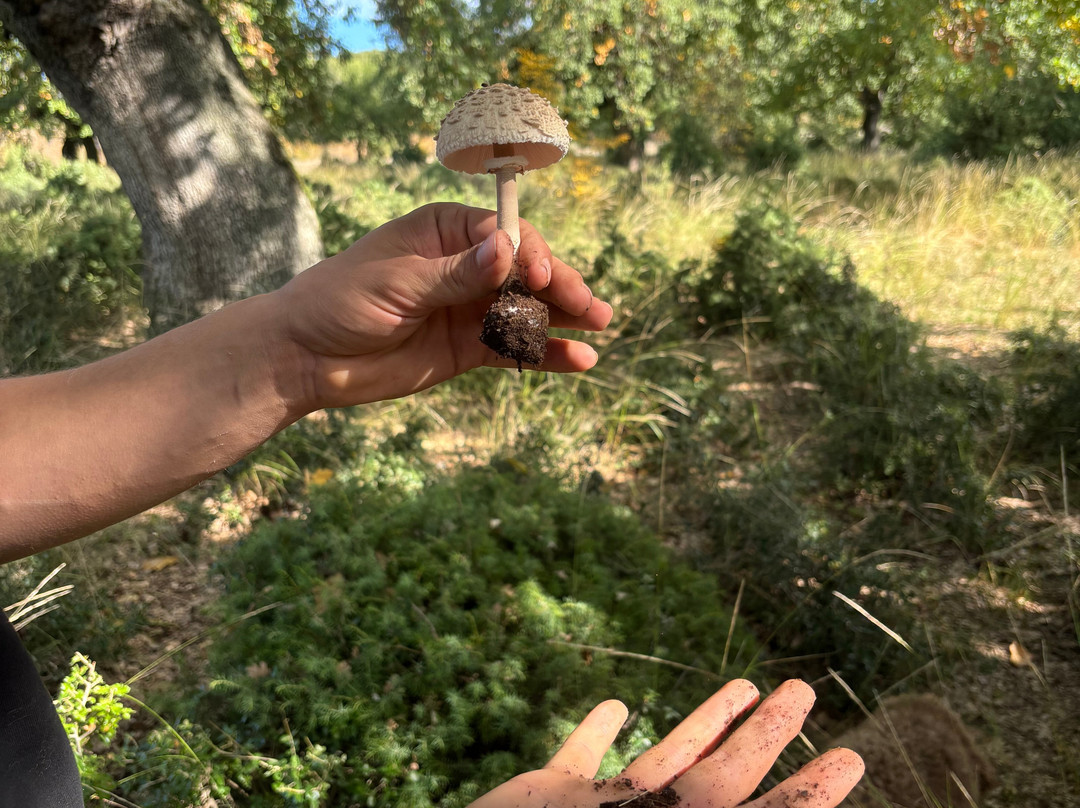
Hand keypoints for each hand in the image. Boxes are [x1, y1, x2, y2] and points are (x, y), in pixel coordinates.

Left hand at [277, 203, 612, 408]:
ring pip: (526, 309)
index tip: (544, 278)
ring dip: (564, 318)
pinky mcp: (467, 348)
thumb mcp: (397, 283)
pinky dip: (545, 353)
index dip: (532, 254)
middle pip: (525, 272)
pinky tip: (579, 360)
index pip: (505, 234)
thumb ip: (455, 274)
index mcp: (445, 231)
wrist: (305, 359)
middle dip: (560, 287)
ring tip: (601, 327)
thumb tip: (508, 249)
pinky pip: (514, 348)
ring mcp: (468, 308)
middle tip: (591, 307)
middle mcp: (464, 266)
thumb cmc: (340, 302)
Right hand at [468, 679, 863, 807]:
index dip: (809, 793)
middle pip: (722, 776)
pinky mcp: (549, 797)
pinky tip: (616, 706)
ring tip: (746, 685)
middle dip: (766, 735)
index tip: (852, 758)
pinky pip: (579, 758)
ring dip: (703, 723)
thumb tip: (757, 807)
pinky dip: (596, 731)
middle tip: (805, 692)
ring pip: (663, 760)